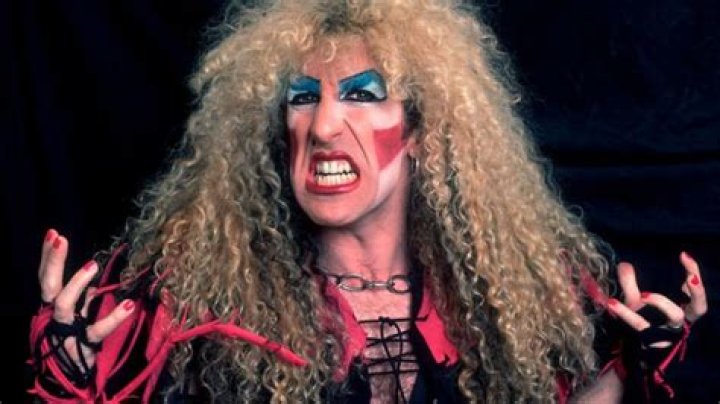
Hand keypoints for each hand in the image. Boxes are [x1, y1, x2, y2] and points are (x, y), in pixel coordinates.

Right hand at [38, 229, 134, 382]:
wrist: (71, 374)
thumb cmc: (77, 337)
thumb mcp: (80, 313)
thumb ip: (84, 296)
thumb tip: (93, 274)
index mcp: (54, 305)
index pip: (47, 277)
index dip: (48, 256)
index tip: (53, 234)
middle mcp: (54, 316)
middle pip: (48, 285)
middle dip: (51, 262)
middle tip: (59, 239)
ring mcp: (67, 330)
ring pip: (64, 305)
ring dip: (76, 283)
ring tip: (92, 264)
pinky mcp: (84, 345)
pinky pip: (98, 330)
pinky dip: (113, 318)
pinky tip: (129, 306)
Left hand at [606, 252, 706, 399]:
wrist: (627, 357)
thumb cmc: (638, 328)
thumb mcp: (633, 304)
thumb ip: (630, 285)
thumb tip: (624, 264)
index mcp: (681, 314)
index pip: (696, 295)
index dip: (695, 275)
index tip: (684, 255)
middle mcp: (680, 326)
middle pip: (700, 308)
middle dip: (697, 291)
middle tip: (687, 278)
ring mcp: (669, 336)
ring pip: (675, 317)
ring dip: (661, 301)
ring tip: (642, 294)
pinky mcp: (652, 345)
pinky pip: (643, 328)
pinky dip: (626, 314)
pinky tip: (612, 303)